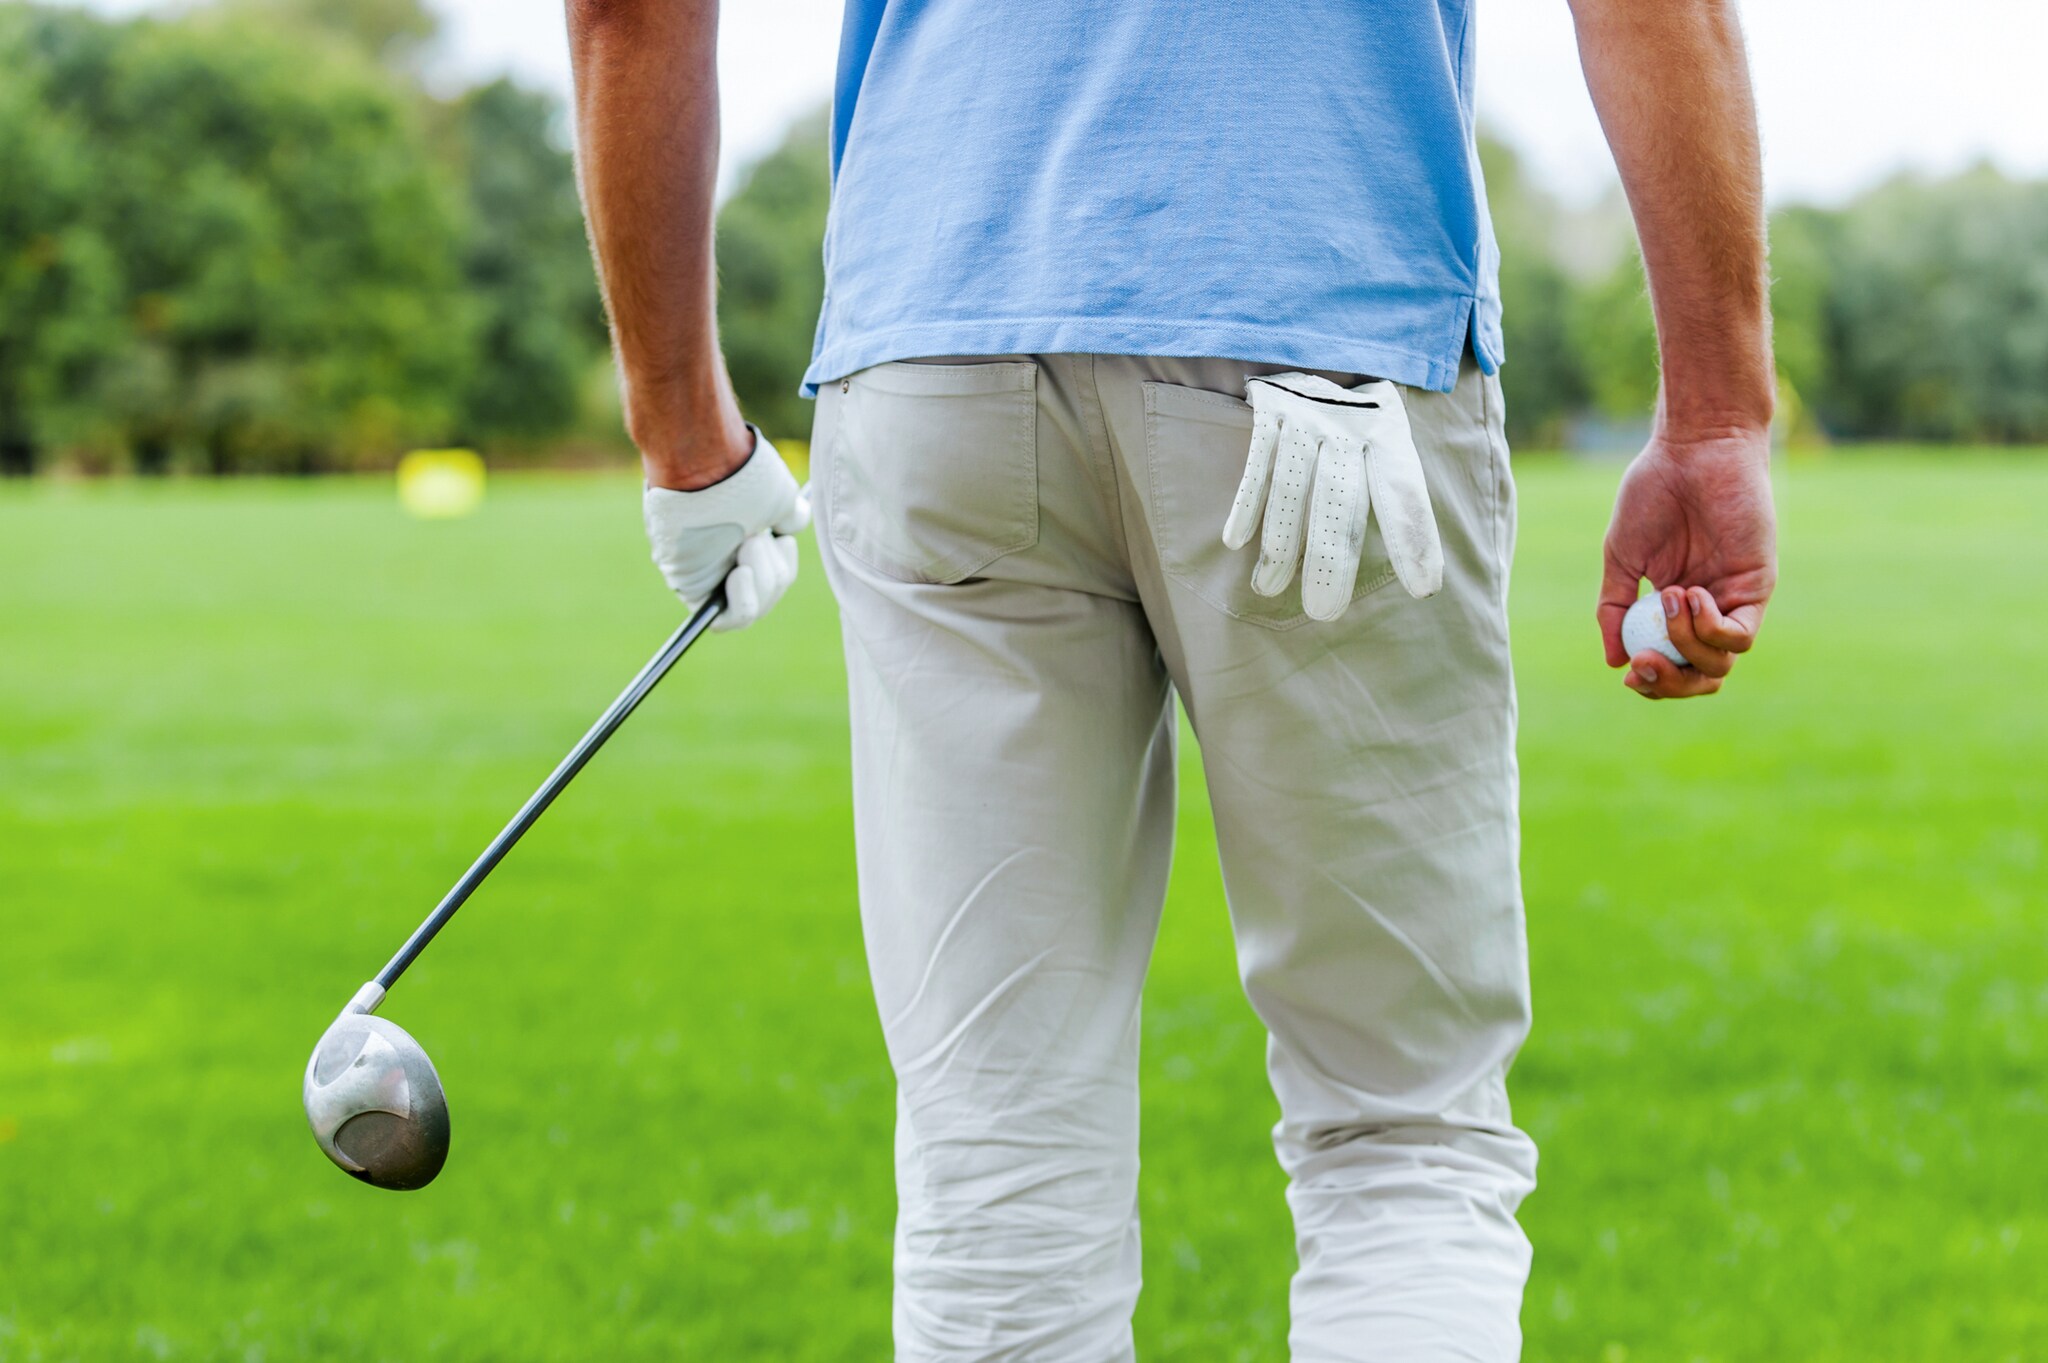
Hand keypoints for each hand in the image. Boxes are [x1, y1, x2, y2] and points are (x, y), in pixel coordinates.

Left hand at [643, 426, 810, 631]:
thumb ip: (787, 516)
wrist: (704, 462)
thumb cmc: (739, 472)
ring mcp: (705, 574)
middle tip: (757, 537)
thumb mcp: (777, 497)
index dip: (781, 563)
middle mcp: (721, 556)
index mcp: (741, 534)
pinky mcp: (690, 588)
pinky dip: (744, 602)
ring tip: (747, 542)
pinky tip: (741, 572)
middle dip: (774, 569)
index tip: (781, 538)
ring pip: (753, 607)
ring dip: (763, 578)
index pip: (768, 573)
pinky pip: (727, 619)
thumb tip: (794, 521)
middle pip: (765, 593)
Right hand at [1221, 374, 1442, 617]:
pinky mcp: (1272, 407)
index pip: (1403, 490)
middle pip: (1341, 498)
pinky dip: (1248, 502)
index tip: (1423, 587)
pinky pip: (1259, 461)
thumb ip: (1401, 485)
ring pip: (1294, 484)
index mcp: (1389, 431)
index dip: (1413, 537)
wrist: (1321, 326)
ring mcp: (1308, 414)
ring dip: (1280, 541)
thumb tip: (1427, 568)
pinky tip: (1238, 543)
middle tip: (1324, 610)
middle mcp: (1349, 422)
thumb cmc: (1359, 404)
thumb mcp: (1389, 428)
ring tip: (1270, 590)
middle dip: (1330, 557)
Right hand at [1598, 429, 1776, 698]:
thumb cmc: (1654, 492)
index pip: (1671, 665)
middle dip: (1670, 683)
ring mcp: (1733, 599)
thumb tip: (1614, 661)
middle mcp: (1708, 610)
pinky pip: (1739, 636)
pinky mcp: (1757, 585)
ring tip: (1667, 598)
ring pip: (1719, 664)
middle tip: (1643, 664)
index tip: (1629, 673)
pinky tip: (1690, 593)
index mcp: (1675, 607)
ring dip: (1686, 645)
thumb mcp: (1622, 558)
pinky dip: (1710, 629)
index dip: (1653, 681)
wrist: (1693, 449)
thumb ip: (1616, 607)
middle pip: (1699, 677)